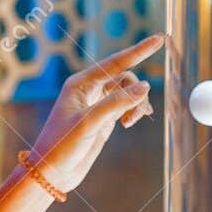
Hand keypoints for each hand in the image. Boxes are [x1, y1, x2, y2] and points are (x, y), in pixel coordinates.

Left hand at [28, 34, 163, 193]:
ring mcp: (97, 104)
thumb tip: (144, 85)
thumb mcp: (89, 123)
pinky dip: (135, 110)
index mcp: (80, 83)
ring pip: (127, 92)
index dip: (139, 50)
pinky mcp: (103, 119)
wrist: (52, 173)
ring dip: (135, 104)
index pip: (115, 62)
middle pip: (125, 78)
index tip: (159, 39)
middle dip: (136, 93)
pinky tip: (136, 118)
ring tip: (130, 123)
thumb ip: (117, 103)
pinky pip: (126, 105)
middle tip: (133, 117)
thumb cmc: (62, 146)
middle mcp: (89, 90)